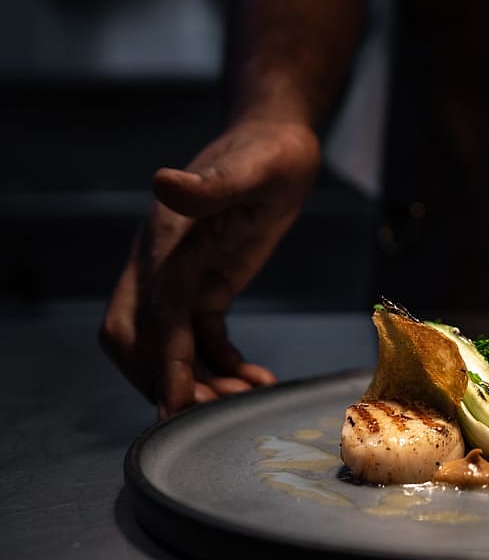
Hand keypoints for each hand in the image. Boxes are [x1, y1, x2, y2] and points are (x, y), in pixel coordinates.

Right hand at [99, 120, 320, 418]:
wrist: (279, 143)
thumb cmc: (268, 151)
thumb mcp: (252, 165)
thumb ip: (211, 184)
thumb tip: (163, 183)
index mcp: (164, 239)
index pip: (154, 312)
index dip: (165, 359)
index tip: (178, 403)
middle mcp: (161, 263)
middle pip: (139, 340)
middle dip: (169, 382)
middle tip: (214, 416)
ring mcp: (181, 277)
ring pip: (169, 346)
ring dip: (198, 380)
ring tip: (246, 400)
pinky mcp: (206, 284)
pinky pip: (201, 337)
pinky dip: (220, 364)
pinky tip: (254, 380)